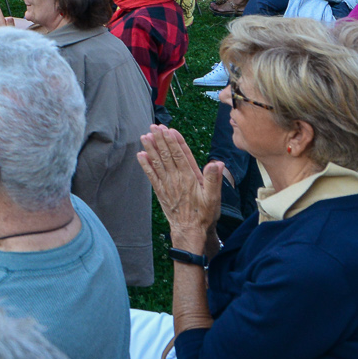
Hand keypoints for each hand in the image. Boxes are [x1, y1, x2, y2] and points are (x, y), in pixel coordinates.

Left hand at [137, 125, 224, 248]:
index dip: (173, 141)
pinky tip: (140, 155)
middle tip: (154, 127)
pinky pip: (151, 176)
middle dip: (160, 140)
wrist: (189, 231)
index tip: (168, 129)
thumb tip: (216, 163)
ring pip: (157, 163)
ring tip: (145, 136)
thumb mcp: (214, 197)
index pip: (180, 155)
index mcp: (189, 177)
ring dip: (150, 149)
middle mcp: (176, 179)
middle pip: (166, 155)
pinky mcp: (160, 192)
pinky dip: (145, 165)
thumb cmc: (203, 215)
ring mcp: (166, 185)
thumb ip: (213, 179)